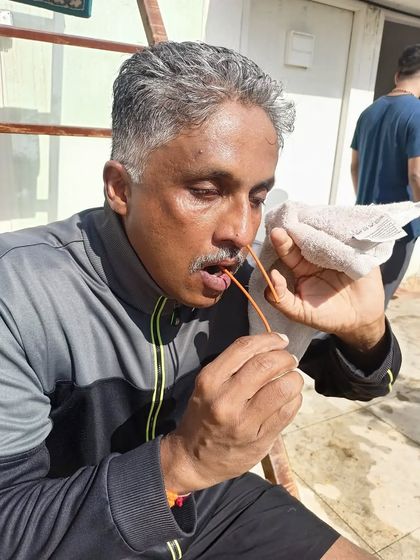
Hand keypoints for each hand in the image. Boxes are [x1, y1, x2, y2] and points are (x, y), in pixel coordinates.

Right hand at [160, 333, 302, 493]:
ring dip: (294, 378)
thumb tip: (268, 346)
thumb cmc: (202, 416)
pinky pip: (287, 411)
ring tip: (292, 378)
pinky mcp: (260, 439)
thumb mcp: (206, 386)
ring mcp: (244, 422)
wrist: (192, 459)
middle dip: (285, 357)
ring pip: (283, 388)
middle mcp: (226, 400)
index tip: (280, 339)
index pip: (244, 348)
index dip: (268, 339)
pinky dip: (295, 399)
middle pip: (266, 365)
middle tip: (290, 359)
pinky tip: (290, 397)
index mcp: (210, 380)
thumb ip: (232, 366)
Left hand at [267, 227, 385, 350]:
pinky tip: (333, 223)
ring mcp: (334, 248)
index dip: (281, 243)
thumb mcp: (299, 312)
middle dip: (296, 229)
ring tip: (309, 219)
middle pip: (304, 237)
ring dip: (317, 225)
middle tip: (291, 222)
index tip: (277, 234)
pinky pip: (347, 236)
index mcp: (299, 266)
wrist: (361, 319)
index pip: (287, 251)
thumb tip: (271, 276)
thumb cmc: (327, 315)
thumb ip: (280, 299)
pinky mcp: (354, 248)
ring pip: (324, 232)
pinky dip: (341, 228)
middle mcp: (314, 254)